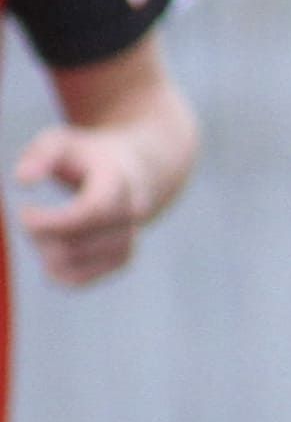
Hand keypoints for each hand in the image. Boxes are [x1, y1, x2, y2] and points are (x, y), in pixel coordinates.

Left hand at [10, 123, 160, 285]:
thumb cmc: (88, 157)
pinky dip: (54, 269)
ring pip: (75, 265)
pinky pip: (78, 279)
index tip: (24, 213)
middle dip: (41, 235)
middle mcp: (131, 217)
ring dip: (45, 251)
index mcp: (118, 184)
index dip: (55, 220)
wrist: (136, 172)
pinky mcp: (122, 260)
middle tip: (28, 216)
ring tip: (41, 229)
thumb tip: (22, 181)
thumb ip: (40, 156)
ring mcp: (129, 241)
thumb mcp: (61, 142)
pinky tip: (49, 249)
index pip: (93, 212)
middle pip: (78, 243)